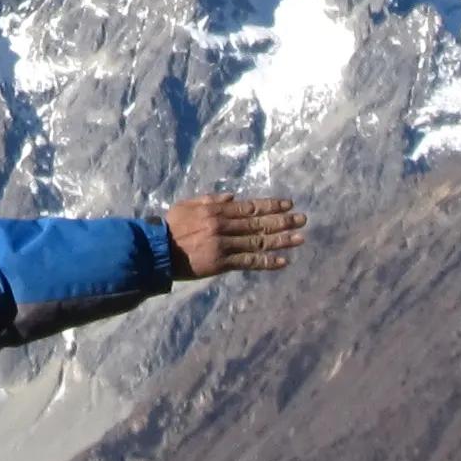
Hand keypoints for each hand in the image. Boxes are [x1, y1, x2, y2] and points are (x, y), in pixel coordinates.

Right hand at [164, 192, 304, 280]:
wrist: (157, 250)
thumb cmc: (170, 227)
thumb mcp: (187, 205)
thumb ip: (210, 199)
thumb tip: (232, 196)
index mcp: (215, 210)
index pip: (249, 207)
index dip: (270, 206)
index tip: (288, 204)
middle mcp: (223, 225)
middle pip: (258, 223)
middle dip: (283, 221)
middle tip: (303, 219)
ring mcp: (223, 245)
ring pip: (258, 242)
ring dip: (280, 240)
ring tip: (299, 238)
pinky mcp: (221, 263)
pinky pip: (248, 262)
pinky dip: (266, 262)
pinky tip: (282, 261)